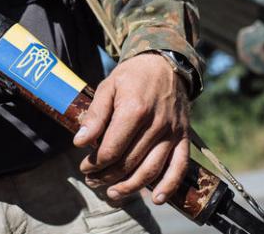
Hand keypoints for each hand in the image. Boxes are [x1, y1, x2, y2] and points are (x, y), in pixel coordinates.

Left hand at [73, 53, 189, 204]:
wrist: (165, 64)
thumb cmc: (132, 76)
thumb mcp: (107, 87)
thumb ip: (95, 115)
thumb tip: (79, 142)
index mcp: (134, 110)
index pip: (112, 149)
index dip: (95, 163)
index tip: (84, 166)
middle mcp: (156, 124)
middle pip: (129, 162)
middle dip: (107, 176)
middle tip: (92, 180)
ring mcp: (172, 132)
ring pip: (151, 170)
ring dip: (130, 186)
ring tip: (112, 192)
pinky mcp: (184, 137)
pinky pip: (179, 166)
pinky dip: (169, 186)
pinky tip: (157, 199)